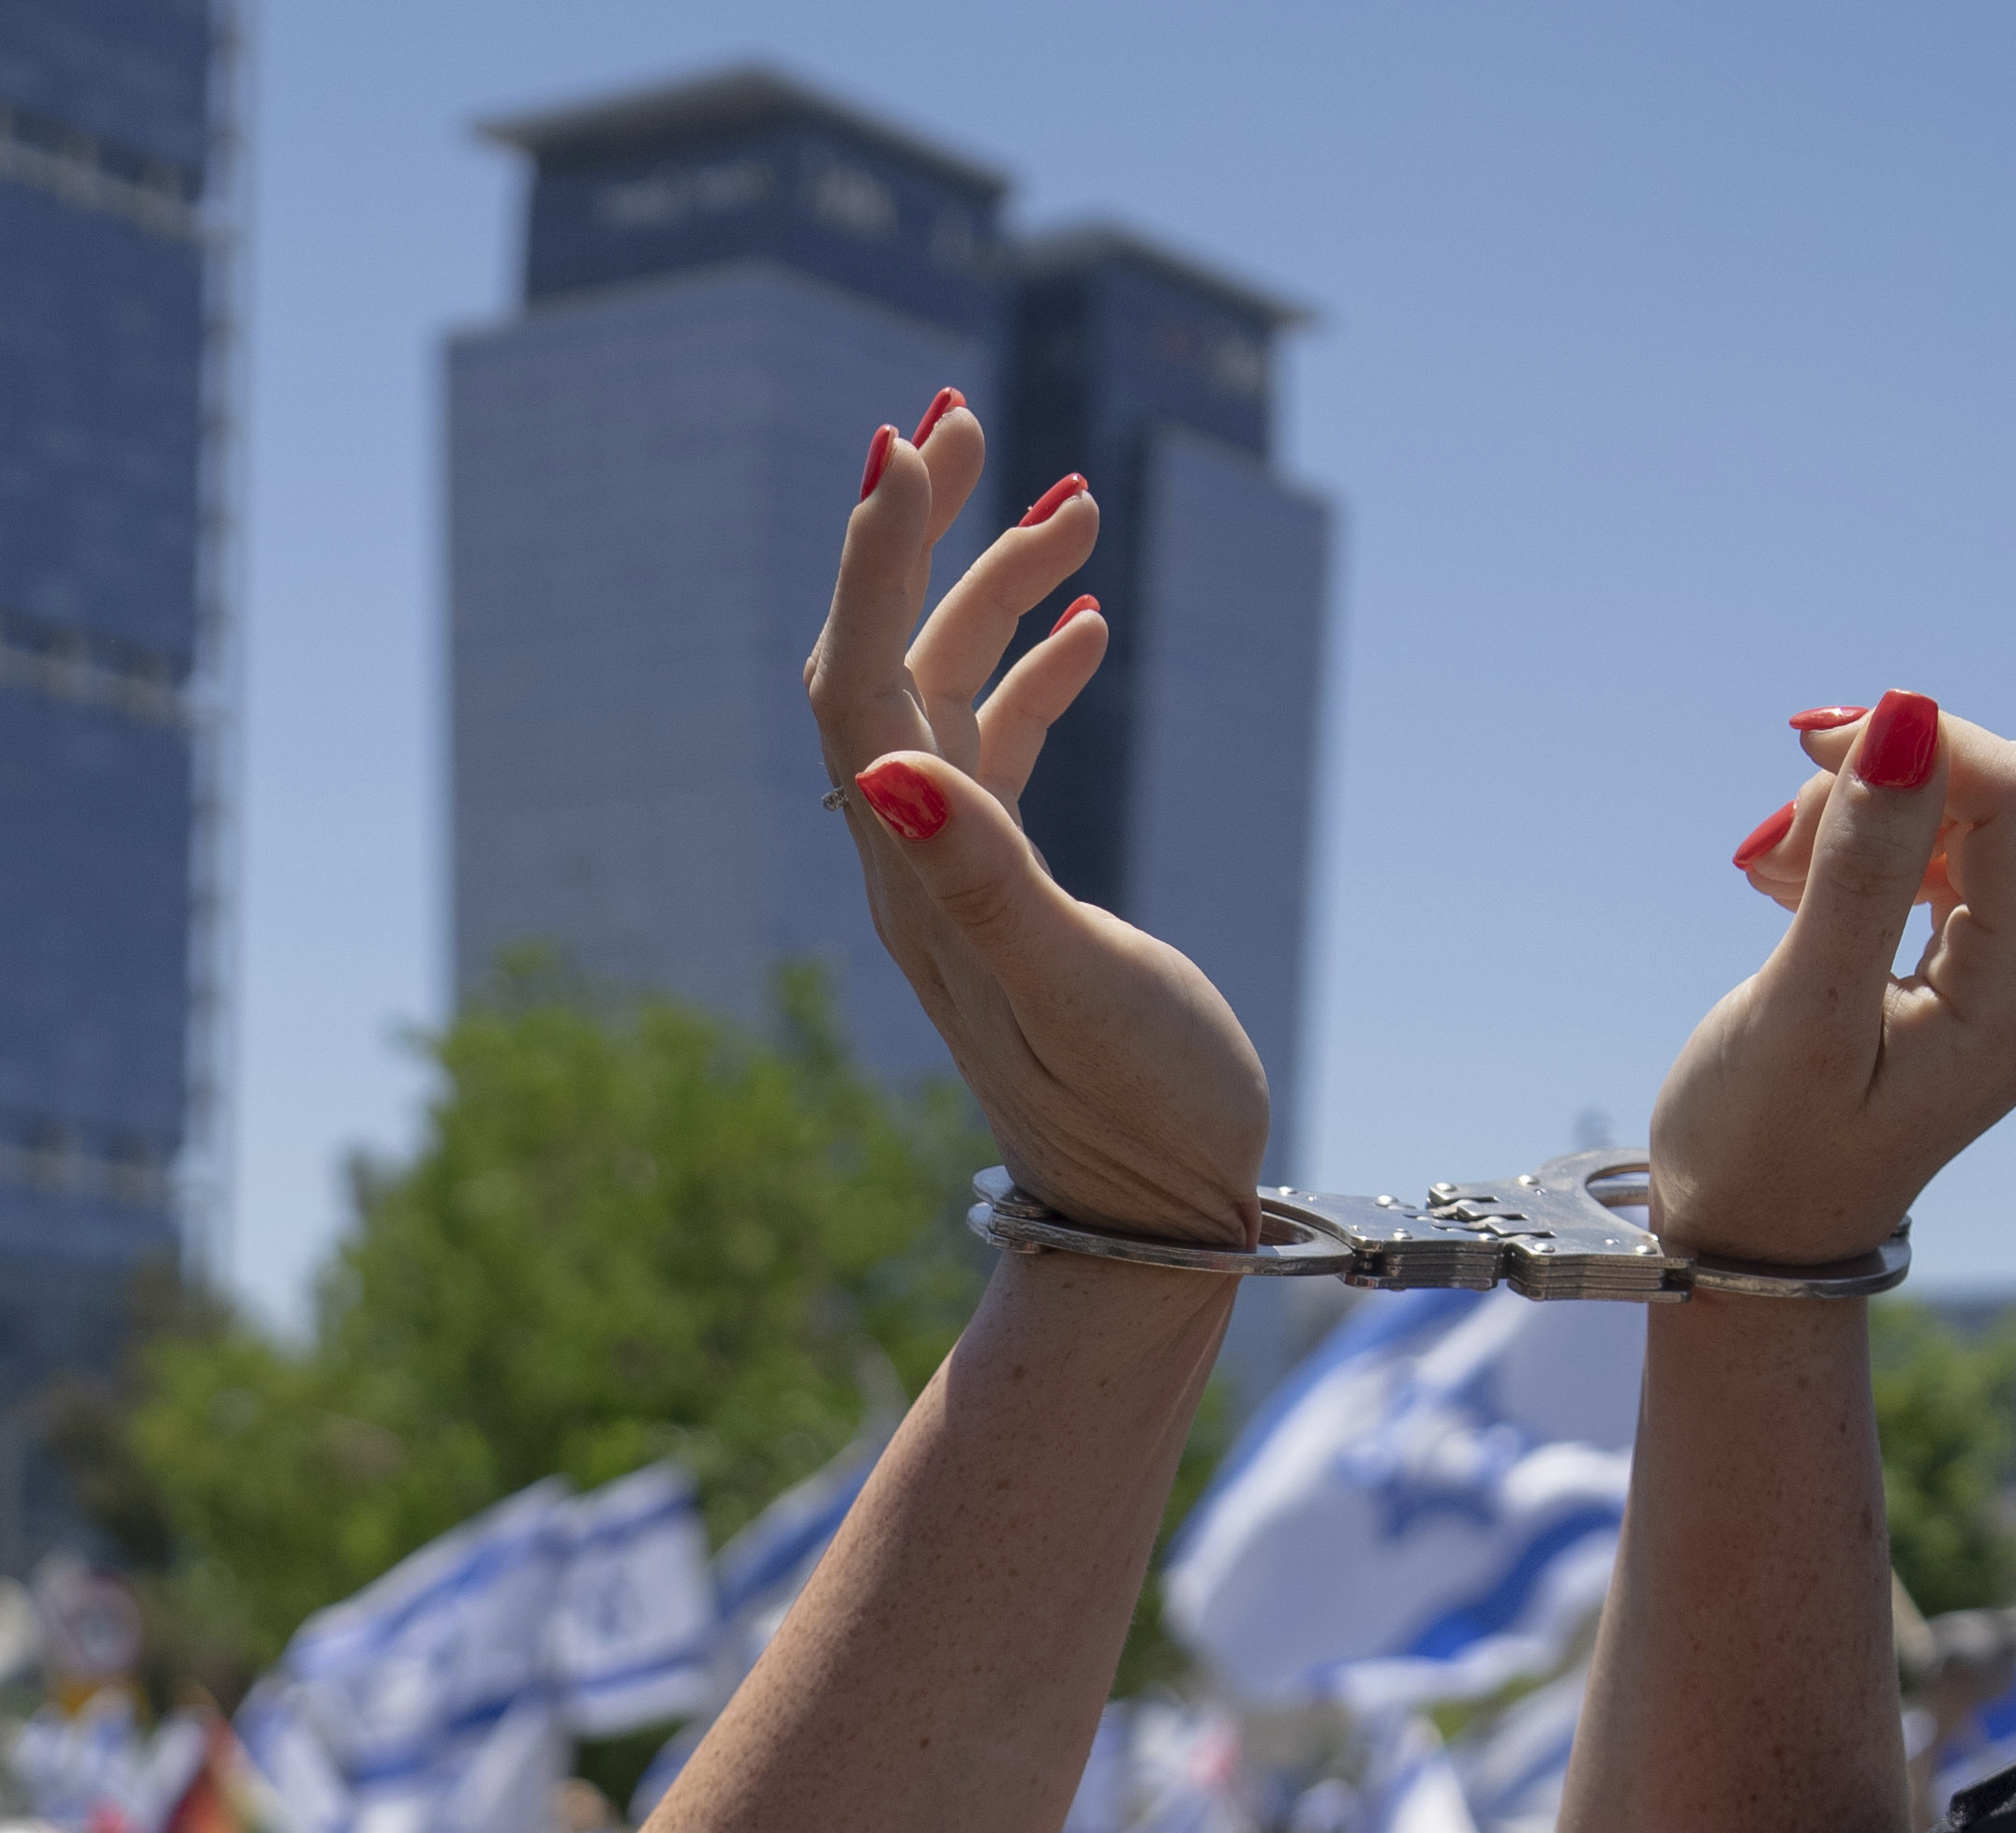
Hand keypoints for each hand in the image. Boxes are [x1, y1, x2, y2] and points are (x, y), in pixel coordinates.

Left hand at [807, 402, 1271, 1252]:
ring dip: (992, 588)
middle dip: (914, 538)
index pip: (863, 687)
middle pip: (881, 666)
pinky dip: (1032, 671)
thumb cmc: (1138, 1119)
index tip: (914, 445)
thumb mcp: (1073, 992)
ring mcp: (964, 884)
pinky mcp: (1016, 902)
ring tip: (1068, 499)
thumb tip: (888, 773)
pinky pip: (998, 755)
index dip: (879, 562)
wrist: (1152, 1231)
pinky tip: (1087, 624)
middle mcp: (921, 870)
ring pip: (946, 697)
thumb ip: (984, 878)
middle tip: (958, 419)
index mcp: (920, 881)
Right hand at [1662, 693, 2015, 1273]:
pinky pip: (1938, 854)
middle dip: (1879, 788)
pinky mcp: (1976, 966)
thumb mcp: (1804, 1009)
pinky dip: (1859, 848)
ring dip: (1855, 817)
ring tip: (1768, 881)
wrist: (1756, 1243)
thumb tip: (1910, 717)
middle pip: (1995, 799)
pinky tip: (1792, 889)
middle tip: (1771, 849)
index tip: (1811, 752)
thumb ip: (1862, 864)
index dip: (1924, 747)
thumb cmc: (1763, 1148)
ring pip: (1958, 816)